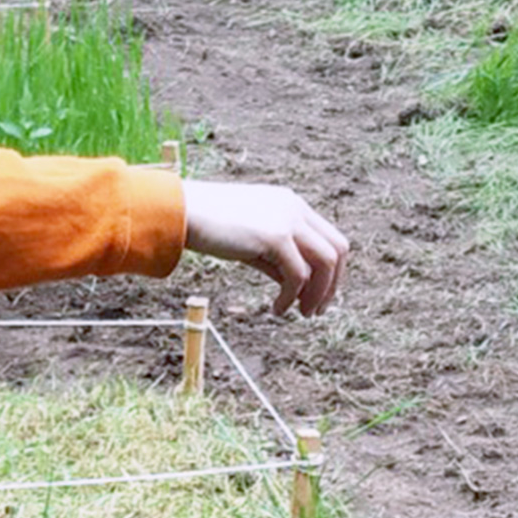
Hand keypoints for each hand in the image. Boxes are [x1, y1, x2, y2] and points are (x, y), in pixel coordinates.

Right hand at [181, 180, 348, 315]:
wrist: (179, 211)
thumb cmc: (209, 226)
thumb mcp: (251, 241)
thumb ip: (277, 258)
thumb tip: (297, 285)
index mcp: (291, 204)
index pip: (329, 238)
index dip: (331, 270)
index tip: (317, 294)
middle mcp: (295, 208)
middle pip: (338, 249)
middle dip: (332, 284)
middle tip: (316, 310)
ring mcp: (288, 219)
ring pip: (326, 262)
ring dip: (318, 293)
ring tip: (302, 313)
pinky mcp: (275, 236)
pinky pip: (298, 275)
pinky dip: (292, 297)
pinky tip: (278, 309)